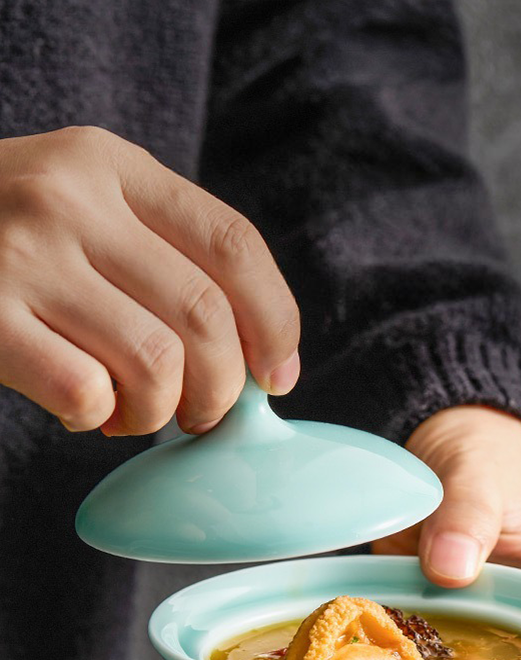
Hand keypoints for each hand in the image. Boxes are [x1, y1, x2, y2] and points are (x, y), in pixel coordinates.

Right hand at [0, 127, 299, 434]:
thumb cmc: (6, 237)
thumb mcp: (83, 206)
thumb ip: (161, 257)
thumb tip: (260, 362)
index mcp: (111, 164)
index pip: (234, 244)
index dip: (276, 322)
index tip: (277, 376)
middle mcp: (69, 197)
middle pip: (205, 317)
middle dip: (220, 391)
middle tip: (198, 414)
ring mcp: (21, 254)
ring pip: (156, 365)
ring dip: (158, 414)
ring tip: (132, 413)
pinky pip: (86, 394)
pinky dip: (97, 418)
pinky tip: (79, 409)